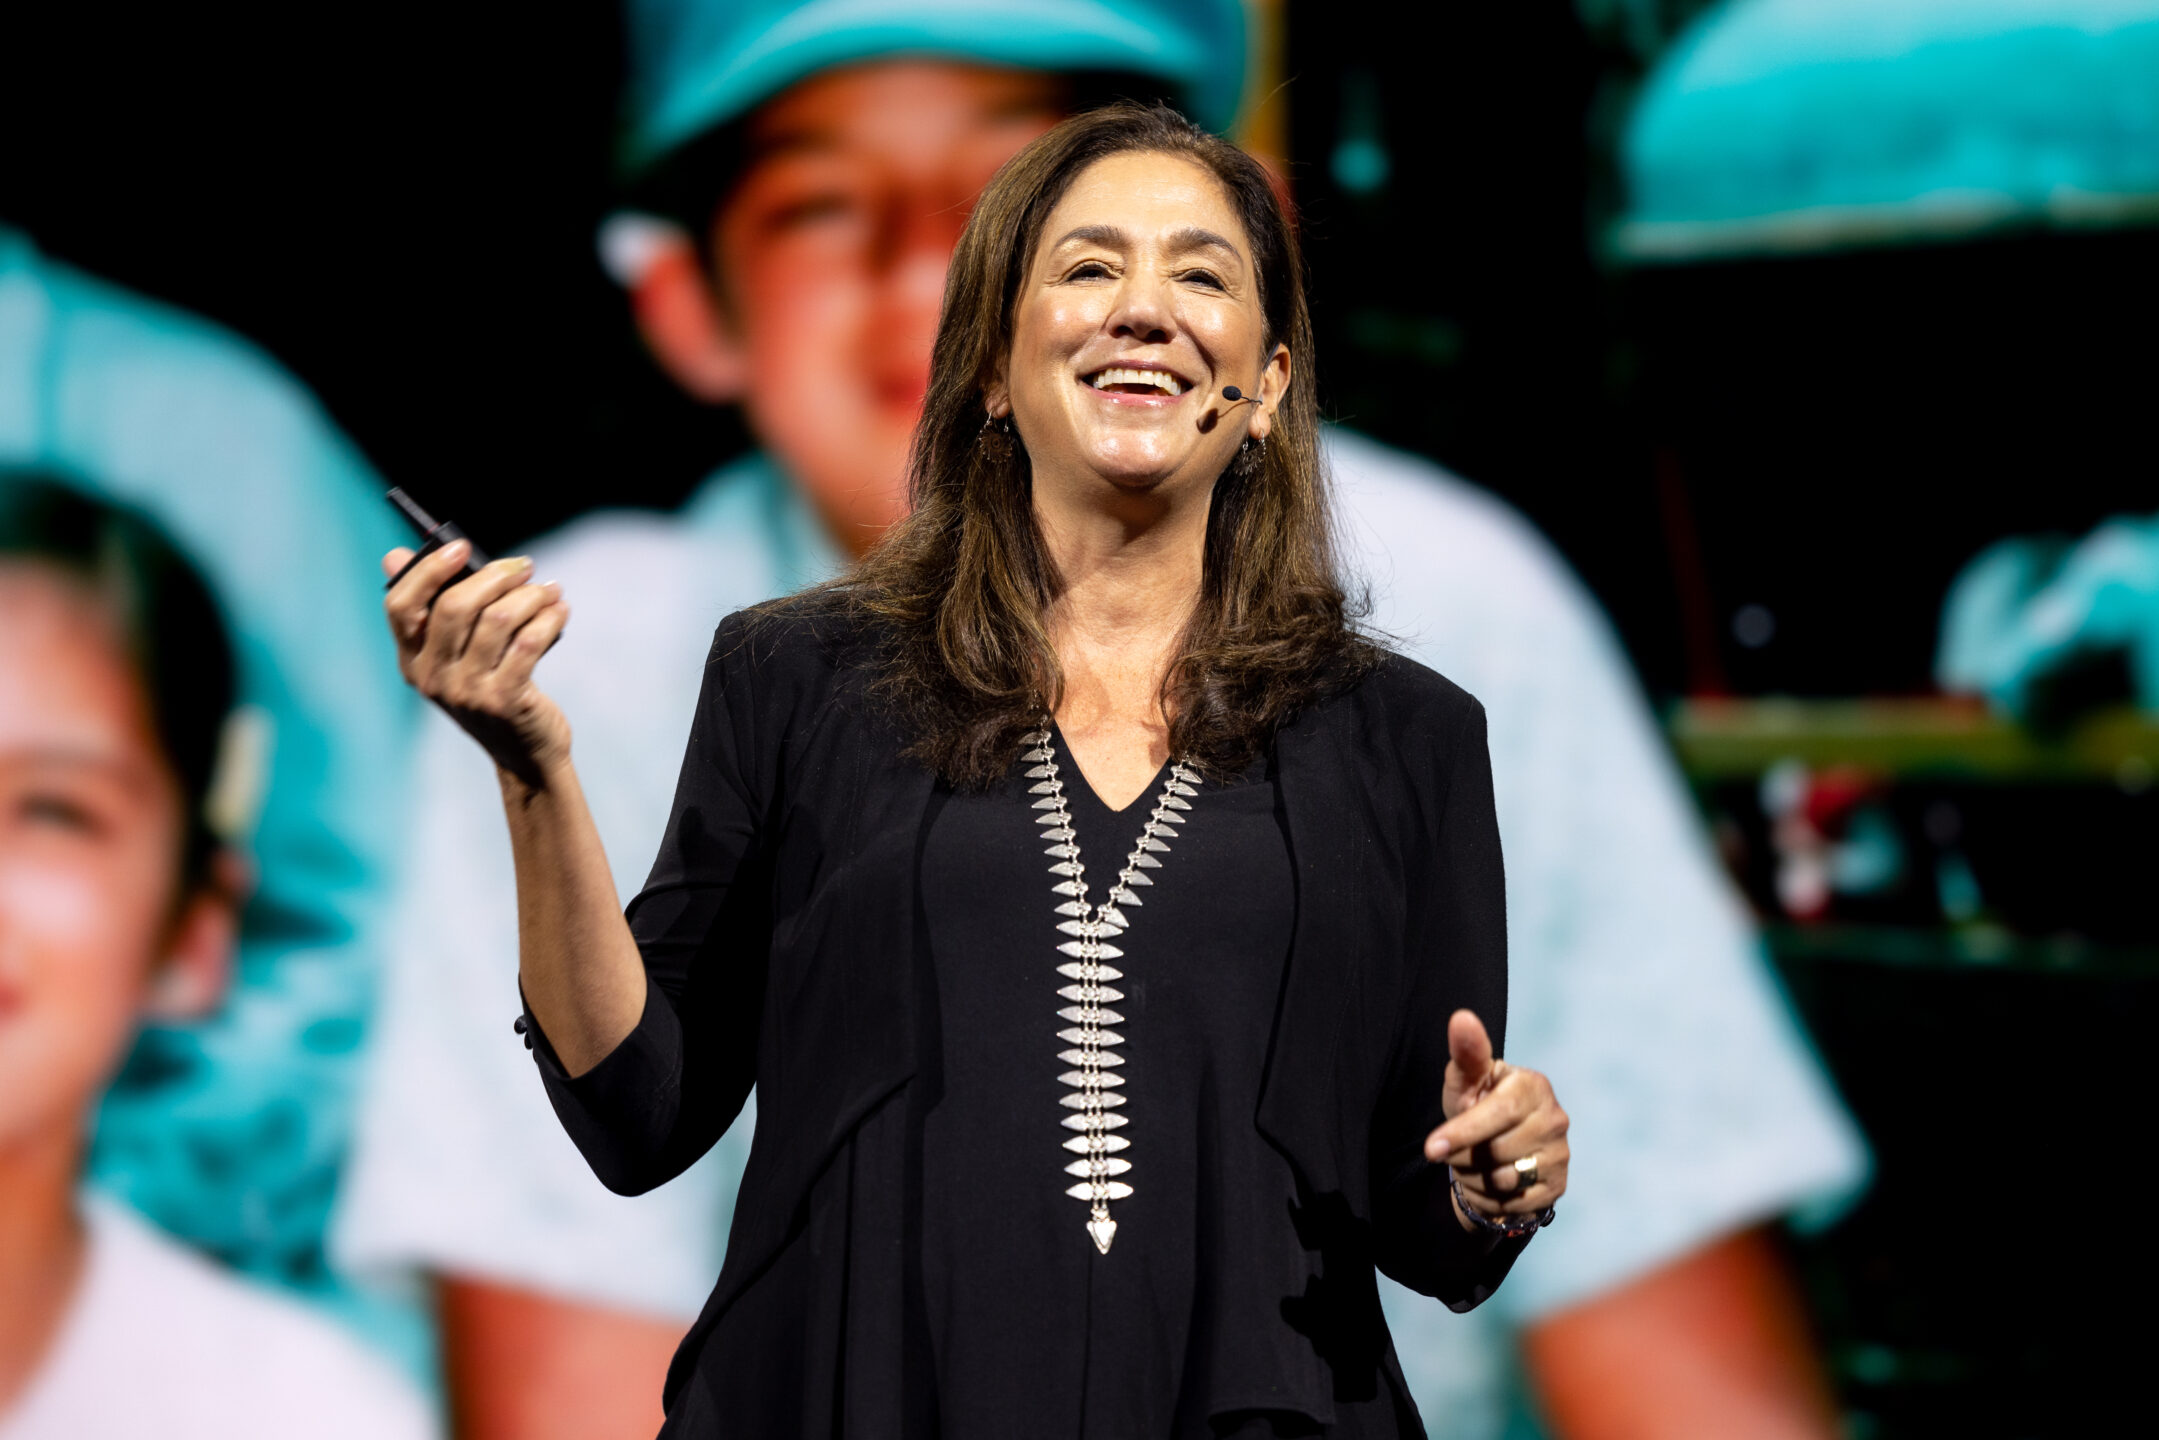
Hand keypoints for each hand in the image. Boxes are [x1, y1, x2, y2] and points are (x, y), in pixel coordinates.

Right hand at [383, 541, 571, 787]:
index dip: (427, 571)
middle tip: (524, 565)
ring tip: (550, 590)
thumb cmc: (491, 689)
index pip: (400, 607)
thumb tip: (394, 554)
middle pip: (455, 606)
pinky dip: (549, 618)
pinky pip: (529, 642)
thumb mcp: (455, 656)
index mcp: (411, 661)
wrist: (524, 752)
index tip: (461, 547)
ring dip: (530, 596)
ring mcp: (467, 692)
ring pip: (498, 620)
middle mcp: (432, 677)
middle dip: (495, 576)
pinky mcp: (504, 701)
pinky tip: (560, 611)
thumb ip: (435, 609)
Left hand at [1425, 1009, 1569, 1229]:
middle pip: (1496, 1151)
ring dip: (1475, 1178)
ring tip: (1474, 1163)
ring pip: (1504, 1180)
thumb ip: (1466, 1054)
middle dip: (1464, 1156)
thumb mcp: (1465, 1082)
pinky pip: (1514, 1203)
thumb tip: (1461, 1017)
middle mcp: (1556, 1118)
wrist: (1494, 1148)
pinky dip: (1491, 1198)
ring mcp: (1560, 1153)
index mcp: (1534, 1085)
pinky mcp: (1558, 1186)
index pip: (1498, 1113)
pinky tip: (1490, 1182)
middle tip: (1456, 1149)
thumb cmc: (1477, 1103)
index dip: (1463, 1132)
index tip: (1431, 1149)